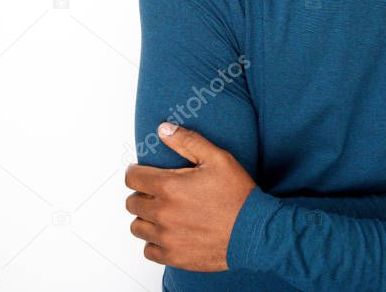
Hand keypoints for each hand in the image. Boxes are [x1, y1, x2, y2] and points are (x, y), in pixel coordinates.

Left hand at [125, 122, 257, 271]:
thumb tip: (163, 129)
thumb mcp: (218, 158)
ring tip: (164, 213)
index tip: (142, 173)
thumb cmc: (237, 195)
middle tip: (158, 193)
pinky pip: (149, 250)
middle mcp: (163, 213)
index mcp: (169, 187)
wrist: (253, 232)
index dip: (136, 172)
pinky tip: (170, 233)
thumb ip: (188, 141)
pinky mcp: (173, 256)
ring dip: (146, 219)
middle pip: (131, 203)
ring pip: (137, 227)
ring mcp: (166, 237)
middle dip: (142, 195)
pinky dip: (155, 242)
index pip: (132, 178)